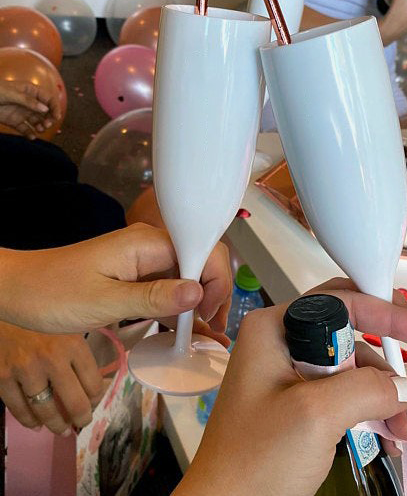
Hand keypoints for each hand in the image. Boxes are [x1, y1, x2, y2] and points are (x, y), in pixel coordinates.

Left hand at [0, 80, 61, 137]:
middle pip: (46, 112)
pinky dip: (30, 134)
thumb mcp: (10, 93)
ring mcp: (22, 112)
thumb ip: (28, 101)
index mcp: (30, 91)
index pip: (48, 98)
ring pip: (38, 121)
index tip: (56, 117)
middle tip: (46, 125)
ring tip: (39, 129)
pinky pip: (26, 129)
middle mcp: (28, 102)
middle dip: (49, 119)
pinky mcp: (15, 122)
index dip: (55, 107)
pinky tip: (31, 137)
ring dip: (41, 126)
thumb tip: (45, 109)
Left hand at [0, 223, 203, 332]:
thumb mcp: (105, 301)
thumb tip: (197, 292)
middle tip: (213, 329)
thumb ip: (154, 297)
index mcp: (147, 243)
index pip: (203, 251)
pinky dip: (179, 308)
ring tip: (206, 335)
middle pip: (201, 263)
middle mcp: (152, 247)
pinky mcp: (138, 276)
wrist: (17, 289)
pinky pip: (168, 288)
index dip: (215, 281)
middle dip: (214, 294)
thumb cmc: (53, 293)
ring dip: (199, 304)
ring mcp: (146, 261)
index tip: (206, 315)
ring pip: (188, 277)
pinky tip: (184, 329)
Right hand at [0, 321, 102, 434]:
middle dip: (82, 416)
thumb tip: (97, 378)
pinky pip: (17, 408)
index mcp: (73, 343)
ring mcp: (25, 370)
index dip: (97, 396)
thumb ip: (81, 346)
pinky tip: (36, 423)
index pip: (93, 382)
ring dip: (56, 424)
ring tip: (62, 429)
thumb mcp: (69, 322)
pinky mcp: (2, 376)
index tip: (95, 400)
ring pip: (45, 409)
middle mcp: (51, 359)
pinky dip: (28, 420)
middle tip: (83, 421)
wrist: (3, 303)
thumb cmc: (41, 310)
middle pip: (74, 401)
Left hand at [176, 279, 406, 495]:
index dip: (385, 311)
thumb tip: (402, 386)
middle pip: (346, 330)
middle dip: (383, 352)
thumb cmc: (251, 461)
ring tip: (401, 425)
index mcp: (273, 329)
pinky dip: (368, 408)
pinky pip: (342, 391)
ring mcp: (288, 372)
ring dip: (381, 391)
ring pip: (349, 364)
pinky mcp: (297, 400)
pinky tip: (386, 431)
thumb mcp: (316, 414)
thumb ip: (366, 389)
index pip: (339, 302)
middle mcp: (280, 343)